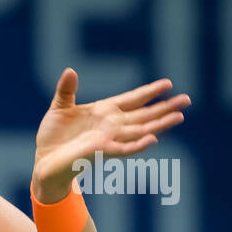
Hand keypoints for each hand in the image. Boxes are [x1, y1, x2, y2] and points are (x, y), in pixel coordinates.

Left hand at [32, 69, 190, 199]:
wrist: (43, 161)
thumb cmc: (52, 137)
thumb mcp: (59, 108)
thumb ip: (67, 90)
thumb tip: (70, 70)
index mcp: (104, 112)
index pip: (132, 100)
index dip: (149, 92)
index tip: (168, 84)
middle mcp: (111, 125)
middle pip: (143, 115)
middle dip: (165, 107)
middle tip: (187, 99)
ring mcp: (109, 139)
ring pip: (140, 130)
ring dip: (159, 124)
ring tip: (179, 116)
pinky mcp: (102, 152)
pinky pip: (124, 149)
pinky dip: (138, 144)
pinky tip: (153, 138)